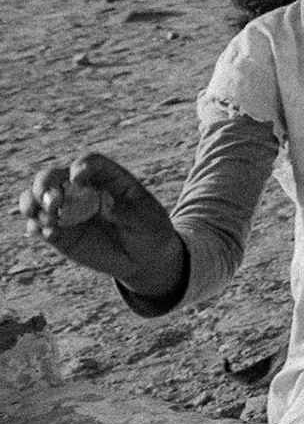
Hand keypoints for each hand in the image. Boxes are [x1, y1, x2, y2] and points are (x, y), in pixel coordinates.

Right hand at [16, 153, 186, 296]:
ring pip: (38, 196)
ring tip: (43, 216)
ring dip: (32, 202)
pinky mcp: (59, 232)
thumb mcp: (148, 221)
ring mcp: (68, 210)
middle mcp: (83, 190)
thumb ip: (128, 212)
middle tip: (51, 201)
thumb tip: (106, 205)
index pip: (91, 163)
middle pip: (56, 174)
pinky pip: (38, 224)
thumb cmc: (151, 232)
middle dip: (46, 183)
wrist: (144, 259)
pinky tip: (49, 233)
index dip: (81, 166)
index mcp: (110, 179)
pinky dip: (36, 226)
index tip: (78, 179)